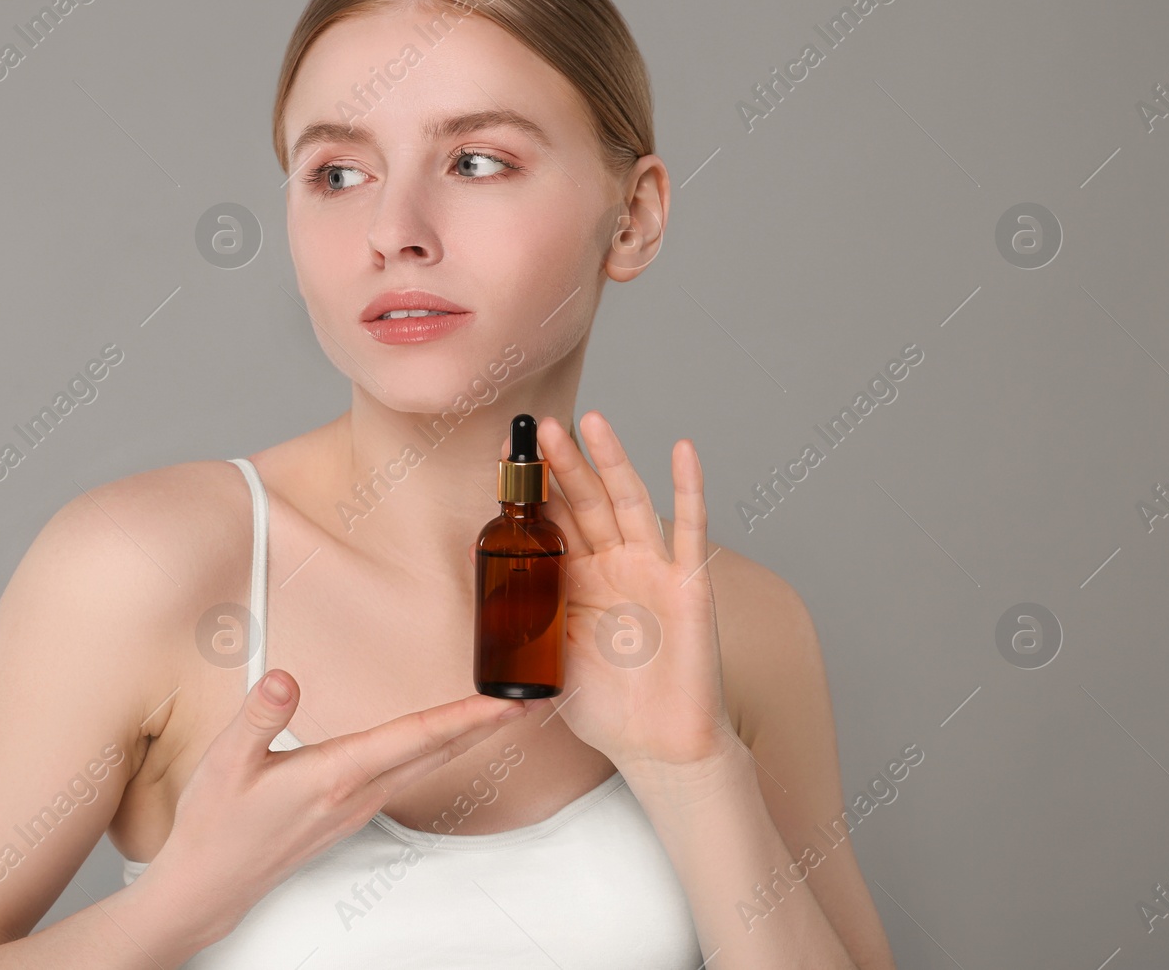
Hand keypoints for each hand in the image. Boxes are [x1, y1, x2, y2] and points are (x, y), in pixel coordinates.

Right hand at [145, 669, 536, 931]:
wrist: (210, 884)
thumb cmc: (217, 826)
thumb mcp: (226, 762)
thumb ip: (259, 715)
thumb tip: (285, 679)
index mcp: (336, 775)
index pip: (416, 737)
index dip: (466, 715)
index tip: (505, 700)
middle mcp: (357, 794)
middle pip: (436, 751)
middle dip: (485, 725)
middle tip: (527, 699)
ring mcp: (356, 807)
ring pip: (426, 765)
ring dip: (464, 737)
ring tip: (495, 714)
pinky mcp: (349, 813)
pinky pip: (406, 776)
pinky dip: (434, 752)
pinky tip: (437, 742)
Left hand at [497, 411, 732, 775]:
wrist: (656, 747)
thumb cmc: (605, 707)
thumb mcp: (548, 656)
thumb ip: (522, 616)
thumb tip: (478, 574)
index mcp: (578, 580)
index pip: (554, 522)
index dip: (533, 490)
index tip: (504, 453)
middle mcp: (615, 565)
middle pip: (586, 501)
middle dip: (562, 464)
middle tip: (537, 426)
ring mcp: (652, 570)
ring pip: (629, 502)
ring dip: (611, 459)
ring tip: (589, 420)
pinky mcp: (688, 584)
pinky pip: (689, 529)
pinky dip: (689, 487)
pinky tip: (682, 449)